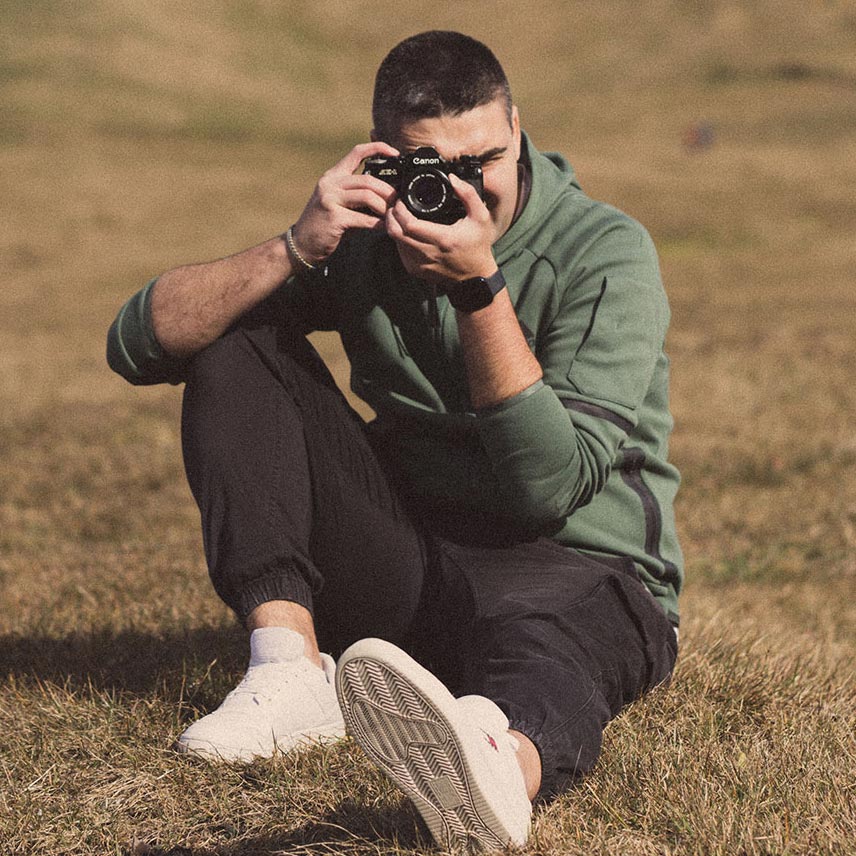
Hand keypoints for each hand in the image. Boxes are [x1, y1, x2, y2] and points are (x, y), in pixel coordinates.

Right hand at [291, 141, 399, 264]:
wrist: (302, 244)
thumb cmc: (325, 224)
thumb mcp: (338, 201)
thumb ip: (356, 193)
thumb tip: (386, 191)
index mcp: (333, 176)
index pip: (356, 152)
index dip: (378, 148)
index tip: (395, 153)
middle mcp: (330, 183)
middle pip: (367, 180)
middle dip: (387, 191)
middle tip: (397, 202)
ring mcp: (330, 199)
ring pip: (367, 196)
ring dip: (383, 207)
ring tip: (390, 215)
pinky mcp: (333, 217)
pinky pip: (363, 218)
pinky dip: (377, 224)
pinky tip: (383, 228)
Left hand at [385, 174, 497, 284]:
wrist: (475, 276)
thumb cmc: (478, 246)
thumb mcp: (480, 217)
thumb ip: (468, 194)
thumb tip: (452, 178)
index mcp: (443, 239)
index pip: (410, 225)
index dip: (399, 210)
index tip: (400, 200)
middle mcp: (429, 254)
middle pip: (396, 232)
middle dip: (391, 215)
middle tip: (394, 205)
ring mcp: (420, 264)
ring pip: (395, 242)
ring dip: (393, 226)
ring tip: (398, 214)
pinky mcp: (416, 270)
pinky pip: (399, 251)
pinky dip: (398, 239)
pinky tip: (405, 230)